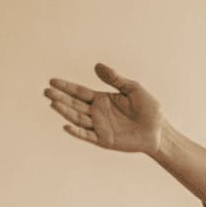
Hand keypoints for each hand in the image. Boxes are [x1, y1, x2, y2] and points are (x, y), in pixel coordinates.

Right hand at [43, 63, 163, 155]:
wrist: (159, 130)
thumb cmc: (148, 109)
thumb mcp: (133, 88)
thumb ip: (115, 79)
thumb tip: (97, 66)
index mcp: (102, 99)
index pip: (79, 92)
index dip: (66, 87)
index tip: (52, 81)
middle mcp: (97, 113)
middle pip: (74, 104)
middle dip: (60, 98)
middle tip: (46, 91)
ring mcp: (100, 127)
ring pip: (78, 119)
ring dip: (65, 112)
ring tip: (53, 103)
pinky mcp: (104, 140)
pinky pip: (88, 136)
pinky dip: (77, 132)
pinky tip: (66, 126)